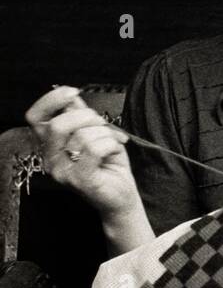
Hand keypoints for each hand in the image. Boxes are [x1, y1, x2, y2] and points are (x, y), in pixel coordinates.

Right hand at [25, 86, 140, 221]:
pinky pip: (94, 148)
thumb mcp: (93, 132)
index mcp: (50, 146)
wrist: (122, 195)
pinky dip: (111, 144)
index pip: (35, 118)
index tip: (73, 92)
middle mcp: (51, 160)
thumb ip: (79, 114)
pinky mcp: (81, 180)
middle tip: (103, 126)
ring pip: (82, 135)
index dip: (52, 100)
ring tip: (112, 144)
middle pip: (58, 124)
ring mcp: (63, 172)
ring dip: (106, 133)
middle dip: (87, 117)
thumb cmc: (108, 165)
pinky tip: (114, 151)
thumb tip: (69, 95)